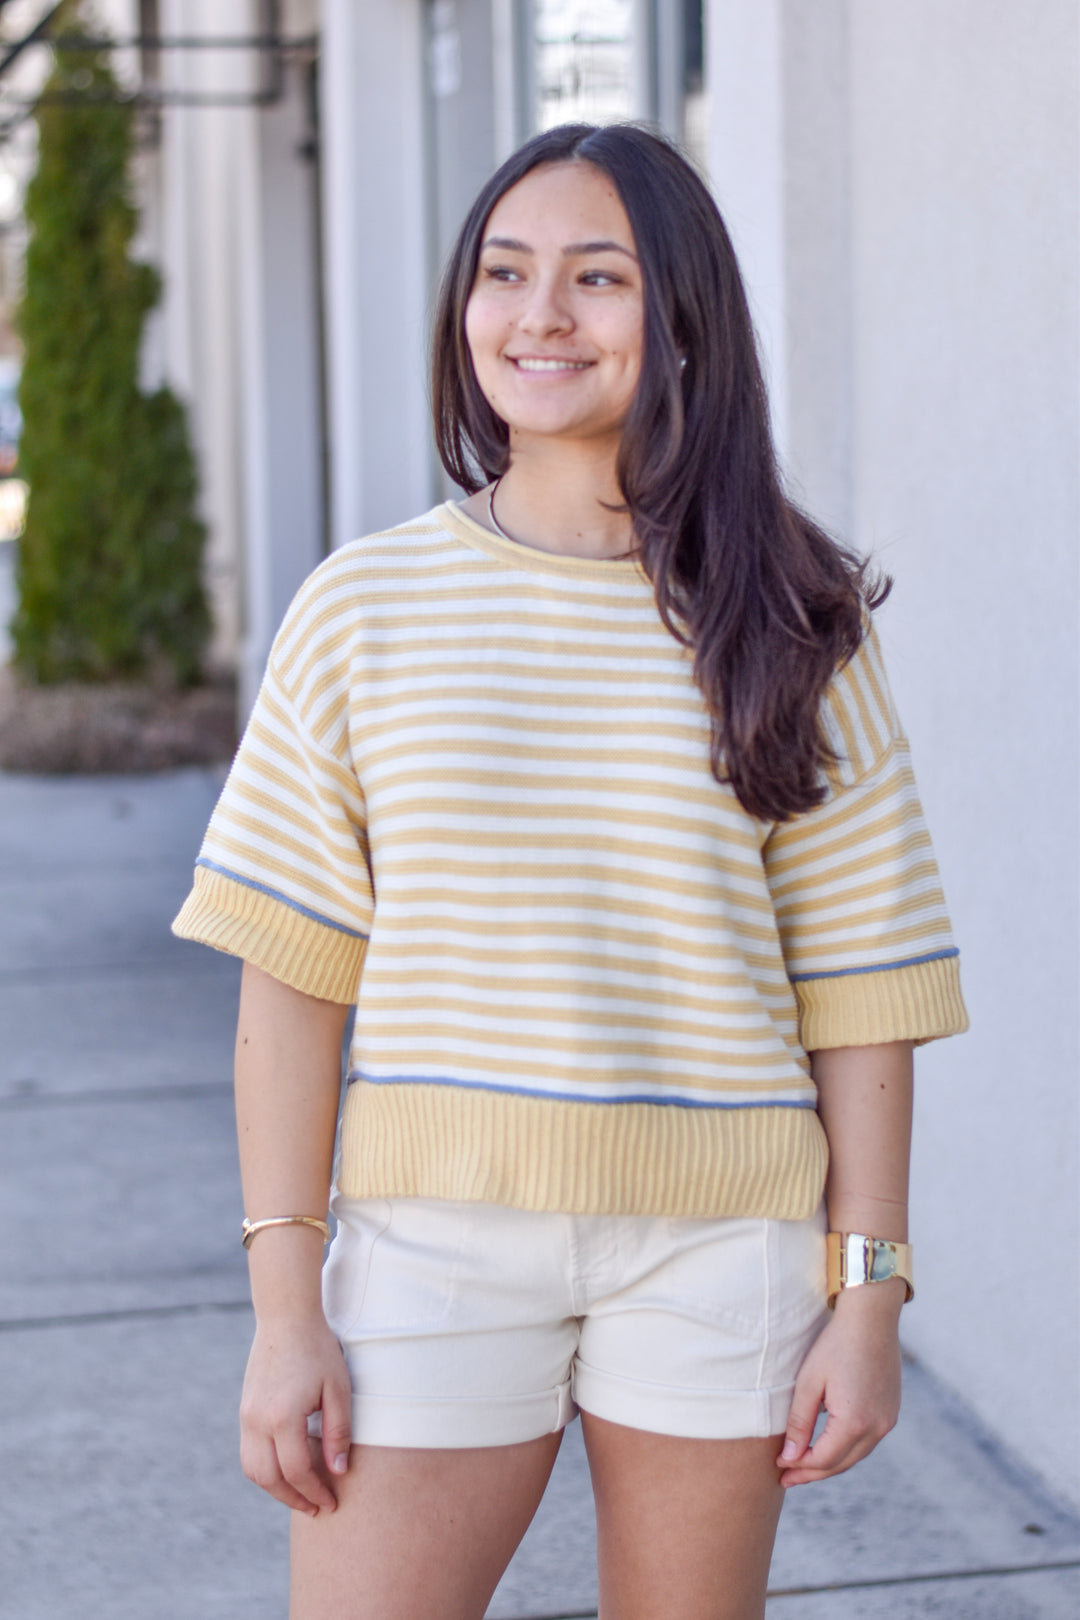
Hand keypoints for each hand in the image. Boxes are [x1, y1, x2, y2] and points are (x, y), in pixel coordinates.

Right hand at [239, 1314, 353, 1514]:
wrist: (285, 1319)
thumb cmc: (318, 1350)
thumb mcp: (338, 1389)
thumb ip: (338, 1432)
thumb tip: (338, 1472)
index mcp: (283, 1417)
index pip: (297, 1471)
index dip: (315, 1492)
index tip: (332, 1504)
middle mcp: (257, 1421)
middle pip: (269, 1479)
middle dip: (293, 1499)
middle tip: (317, 1509)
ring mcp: (246, 1416)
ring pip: (253, 1470)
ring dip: (275, 1489)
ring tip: (301, 1495)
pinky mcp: (244, 1411)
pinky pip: (249, 1453)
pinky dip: (266, 1470)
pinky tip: (287, 1470)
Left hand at [777, 1278, 903, 1486]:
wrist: (871, 1318)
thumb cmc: (835, 1345)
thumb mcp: (809, 1382)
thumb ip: (799, 1423)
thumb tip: (790, 1458)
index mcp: (854, 1422)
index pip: (823, 1459)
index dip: (799, 1467)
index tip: (778, 1468)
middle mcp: (877, 1428)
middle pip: (840, 1463)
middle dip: (812, 1473)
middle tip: (787, 1479)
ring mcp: (888, 1421)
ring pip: (855, 1456)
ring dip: (830, 1463)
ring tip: (804, 1467)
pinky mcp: (891, 1412)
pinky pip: (866, 1442)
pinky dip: (846, 1449)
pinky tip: (829, 1446)